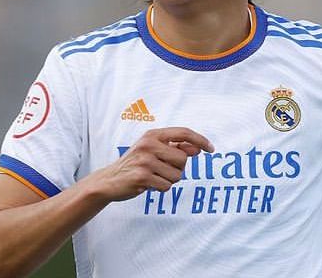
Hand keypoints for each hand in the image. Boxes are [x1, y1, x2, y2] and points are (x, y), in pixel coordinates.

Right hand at [96, 127, 213, 200]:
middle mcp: (149, 144)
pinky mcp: (142, 176)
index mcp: (153, 135)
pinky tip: (149, 185)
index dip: (200, 140)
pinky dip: (161, 188)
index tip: (211, 149)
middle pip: (183, 159)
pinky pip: (167, 186)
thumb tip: (197, 148)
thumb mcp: (153, 150)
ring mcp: (145, 160)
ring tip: (154, 177)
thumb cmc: (136, 164)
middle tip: (162, 170)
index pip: (183, 133)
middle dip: (178, 168)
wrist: (109, 180)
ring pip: (177, 175)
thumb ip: (175, 148)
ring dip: (169, 180)